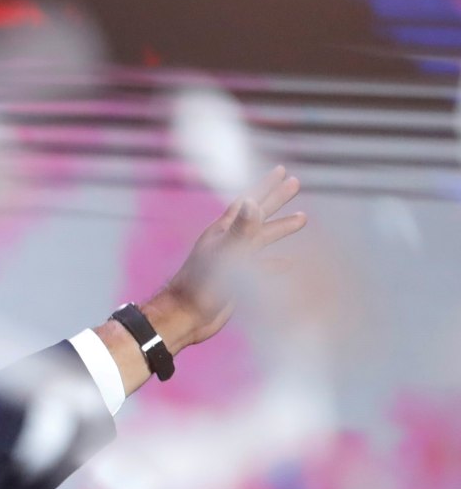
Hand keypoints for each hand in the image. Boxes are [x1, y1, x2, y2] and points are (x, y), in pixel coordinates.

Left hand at [147, 166, 307, 351]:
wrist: (184, 317)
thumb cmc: (200, 286)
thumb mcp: (225, 255)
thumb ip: (241, 230)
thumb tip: (251, 201)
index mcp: (223, 233)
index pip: (247, 202)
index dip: (265, 187)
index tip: (282, 171)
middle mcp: (227, 243)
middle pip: (257, 216)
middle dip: (276, 200)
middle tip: (296, 184)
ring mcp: (231, 262)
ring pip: (261, 240)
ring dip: (280, 229)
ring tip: (303, 219)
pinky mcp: (235, 281)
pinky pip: (260, 267)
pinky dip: (275, 263)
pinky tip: (288, 263)